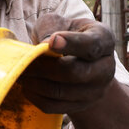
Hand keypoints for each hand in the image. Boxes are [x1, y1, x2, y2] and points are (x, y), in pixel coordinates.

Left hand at [21, 14, 128, 128]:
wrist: (76, 58)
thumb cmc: (64, 33)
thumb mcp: (58, 22)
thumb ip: (51, 27)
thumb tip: (45, 45)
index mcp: (104, 39)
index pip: (91, 45)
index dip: (71, 44)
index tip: (51, 42)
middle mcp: (107, 67)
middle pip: (74, 73)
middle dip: (44, 67)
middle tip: (23, 61)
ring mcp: (97, 90)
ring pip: (61, 92)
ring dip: (36, 83)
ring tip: (21, 73)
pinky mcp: (82, 105)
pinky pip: (54, 106)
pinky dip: (36, 97)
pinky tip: (27, 86)